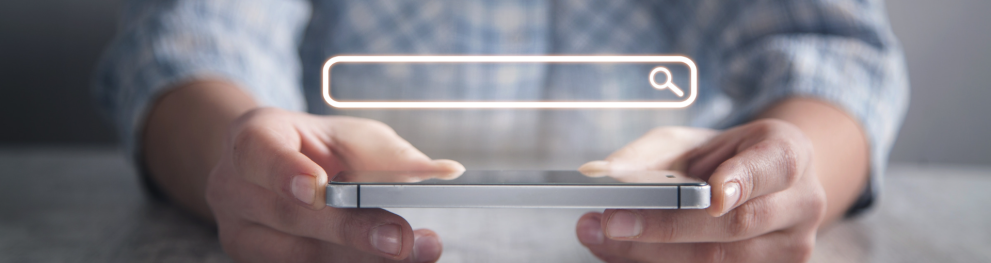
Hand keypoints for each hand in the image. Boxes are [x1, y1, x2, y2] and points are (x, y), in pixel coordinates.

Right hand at [205, 108, 462, 261]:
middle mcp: (234, 189)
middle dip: (349, 230)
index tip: (317, 187)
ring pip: (298, 256)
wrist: (282, 176)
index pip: (257, 151)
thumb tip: (446, 173)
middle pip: (288, 215)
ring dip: (359, 259)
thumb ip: (392, 156)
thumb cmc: (321, 150)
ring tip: (416, 252)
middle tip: (400, 238)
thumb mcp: (354, 138)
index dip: (284, 170)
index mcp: (253, 139)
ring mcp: (242, 235)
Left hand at [576, 120, 826, 262]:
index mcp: (789, 154)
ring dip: (651, 255)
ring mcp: (790, 248)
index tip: (713, 195)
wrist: (760, 186)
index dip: (743, 181)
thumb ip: (649, 154)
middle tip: (610, 221)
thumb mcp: (689, 141)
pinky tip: (621, 256)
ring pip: (720, 262)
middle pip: (735, 225)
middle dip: (666, 227)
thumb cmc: (723, 158)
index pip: (775, 167)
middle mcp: (801, 204)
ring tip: (600, 239)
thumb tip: (605, 174)